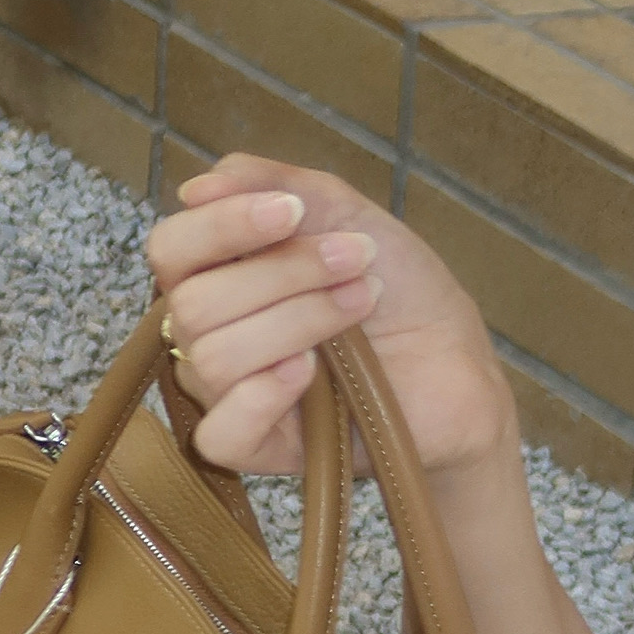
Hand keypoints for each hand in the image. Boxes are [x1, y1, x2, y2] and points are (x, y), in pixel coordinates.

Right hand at [147, 155, 516, 479]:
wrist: (461, 363)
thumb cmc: (401, 291)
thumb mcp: (348, 215)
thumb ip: (275, 185)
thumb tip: (198, 187)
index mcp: (217, 275)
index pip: (172, 248)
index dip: (222, 226)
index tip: (293, 211)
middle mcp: (210, 333)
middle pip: (193, 301)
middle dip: (284, 272)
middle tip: (356, 259)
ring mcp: (230, 393)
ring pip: (214, 356)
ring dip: (299, 321)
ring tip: (361, 304)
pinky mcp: (260, 448)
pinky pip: (220, 435)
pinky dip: (261, 396)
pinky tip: (311, 373)